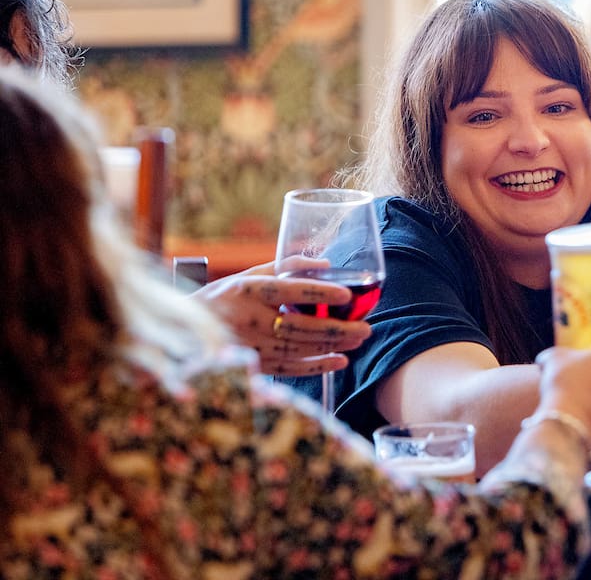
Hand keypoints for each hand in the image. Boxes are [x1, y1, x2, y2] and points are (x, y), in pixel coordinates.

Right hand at [193, 257, 370, 375]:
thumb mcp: (248, 275)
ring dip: (331, 346)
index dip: (319, 292)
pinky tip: (338, 361)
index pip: (289, 290)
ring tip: (357, 339)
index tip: (346, 294)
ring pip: (298, 348)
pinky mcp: (251, 365)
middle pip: (299, 325)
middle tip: (364, 327)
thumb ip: (286, 266)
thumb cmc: (224, 297)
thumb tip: (327, 263)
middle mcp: (248, 318)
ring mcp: (249, 345)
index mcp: (248, 290)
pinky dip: (316, 366)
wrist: (183, 332)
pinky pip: (288, 369)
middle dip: (336, 328)